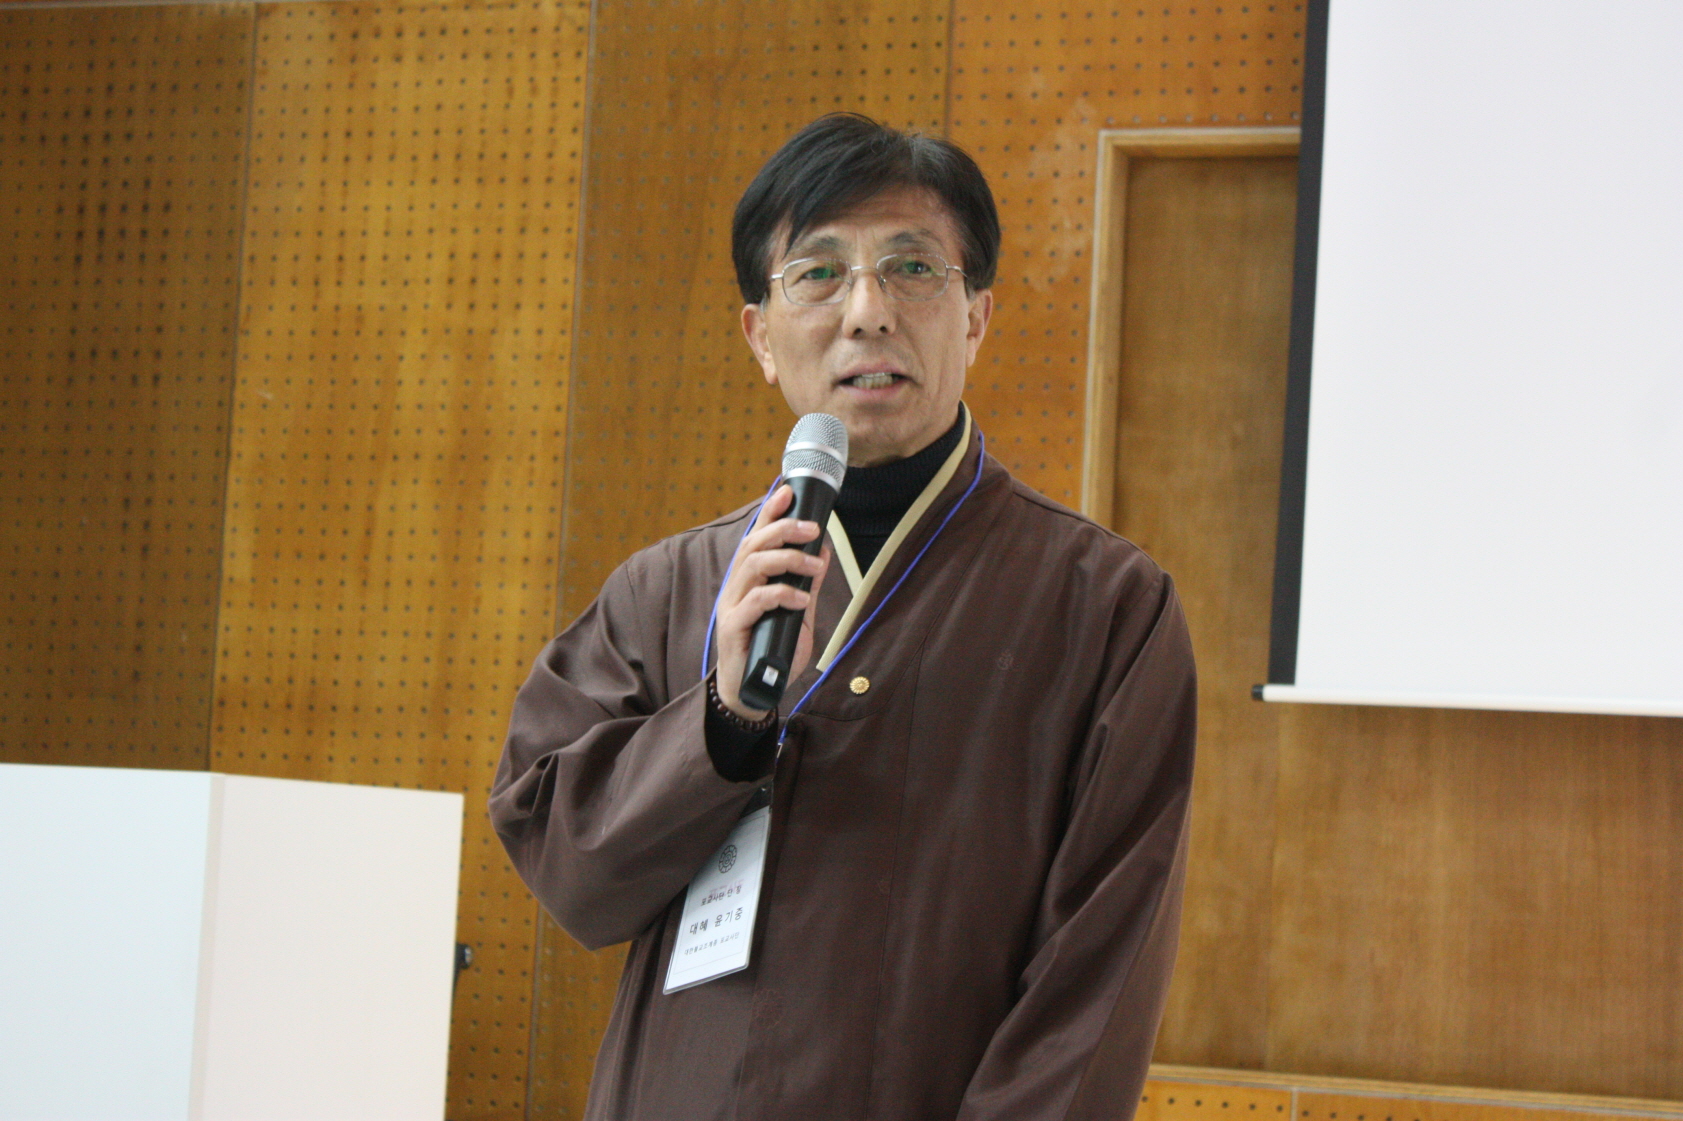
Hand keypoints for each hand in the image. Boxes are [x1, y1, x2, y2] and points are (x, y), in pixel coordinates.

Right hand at [714, 484, 831, 720]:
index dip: (770, 513)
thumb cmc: (773, 651)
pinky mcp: (733, 627)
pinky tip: (801, 599)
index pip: (758, 537)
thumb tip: (822, 553)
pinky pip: (756, 600)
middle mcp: (737, 587)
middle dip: (784, 529)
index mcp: (751, 580)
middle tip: (813, 528)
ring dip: (787, 559)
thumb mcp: (798, 614)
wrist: (753, 692)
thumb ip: (808, 585)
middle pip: (755, 545)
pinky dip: (782, 594)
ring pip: (753, 565)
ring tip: (813, 566)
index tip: (788, 491)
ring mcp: (732, 606)